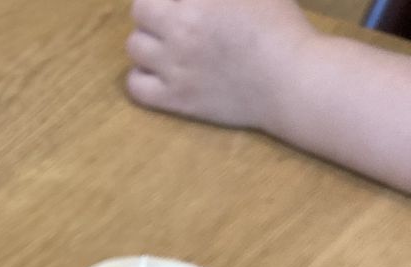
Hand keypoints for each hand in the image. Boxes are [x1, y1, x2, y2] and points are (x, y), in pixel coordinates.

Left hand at [125, 0, 314, 130]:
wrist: (290, 81)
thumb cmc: (280, 26)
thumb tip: (206, 1)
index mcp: (198, 1)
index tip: (180, 2)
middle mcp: (180, 30)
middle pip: (140, 10)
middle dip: (154, 8)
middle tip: (172, 14)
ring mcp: (174, 67)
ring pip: (134, 47)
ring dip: (146, 40)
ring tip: (166, 42)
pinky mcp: (176, 99)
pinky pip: (135, 85)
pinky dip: (141, 76)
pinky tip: (158, 70)